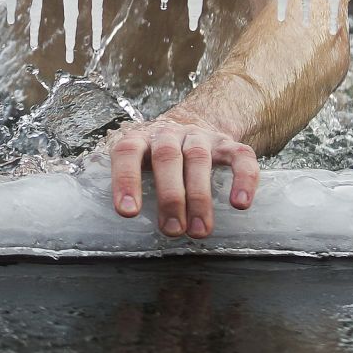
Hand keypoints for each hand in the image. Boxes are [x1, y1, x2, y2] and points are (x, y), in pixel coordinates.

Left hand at [102, 110, 259, 238]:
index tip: (128, 213)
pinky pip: (241, 157)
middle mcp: (169, 133)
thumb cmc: (157, 156)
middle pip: (166, 157)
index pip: (127, 153)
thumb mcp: (138, 162)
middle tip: (172, 231)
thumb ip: (127, 184)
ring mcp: (200, 137)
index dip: (125, 180)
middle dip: (169, 196)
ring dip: (200, 197)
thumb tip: (108, 226)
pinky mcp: (228, 144)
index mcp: (140, 138)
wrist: (194, 121)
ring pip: (199, 159)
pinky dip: (244, 179)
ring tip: (199, 230)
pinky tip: (241, 204)